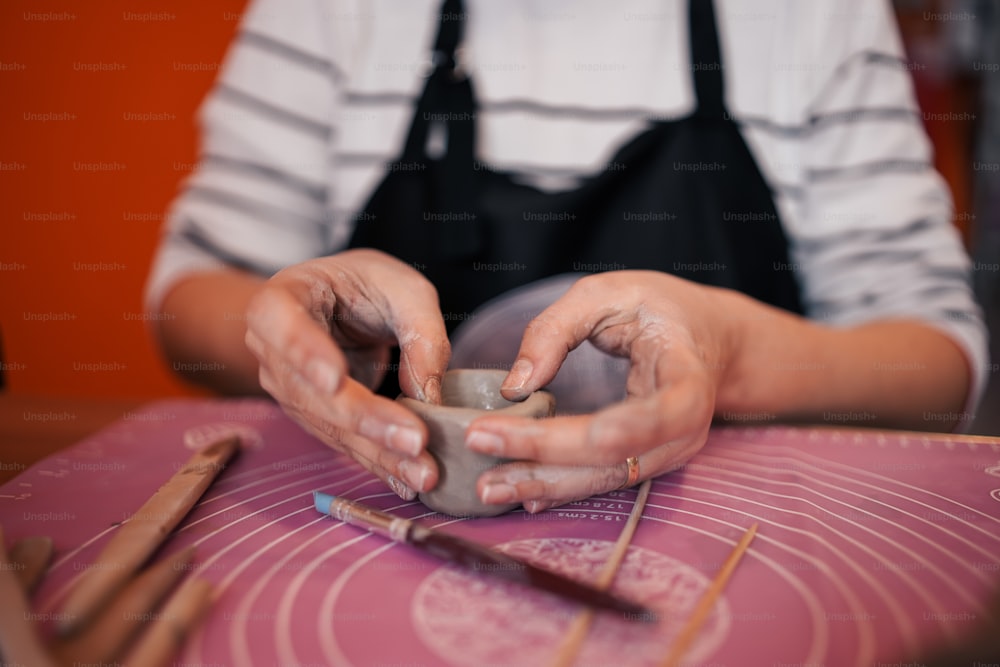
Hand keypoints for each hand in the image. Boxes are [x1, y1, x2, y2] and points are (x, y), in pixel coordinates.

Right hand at [244, 249, 449, 499]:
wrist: (341, 302)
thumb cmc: (367, 285)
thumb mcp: (404, 288)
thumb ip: (420, 332)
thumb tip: (428, 397)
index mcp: (281, 299)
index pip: (279, 323)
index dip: (305, 352)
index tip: (336, 379)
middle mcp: (272, 350)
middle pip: (312, 391)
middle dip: (367, 419)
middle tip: (415, 439)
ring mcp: (288, 389)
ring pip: (330, 426)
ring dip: (378, 452)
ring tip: (423, 472)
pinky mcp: (313, 417)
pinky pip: (345, 443)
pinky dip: (379, 462)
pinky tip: (408, 479)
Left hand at [465, 271, 732, 511]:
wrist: (706, 338)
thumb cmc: (657, 308)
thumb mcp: (606, 293)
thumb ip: (555, 328)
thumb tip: (513, 386)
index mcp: (687, 374)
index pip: (658, 411)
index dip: (615, 429)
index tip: (553, 432)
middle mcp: (685, 426)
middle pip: (616, 454)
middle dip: (546, 457)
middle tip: (481, 448)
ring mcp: (668, 451)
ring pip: (604, 476)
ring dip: (544, 483)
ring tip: (489, 487)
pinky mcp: (646, 460)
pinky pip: (601, 479)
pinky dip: (559, 487)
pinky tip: (521, 493)